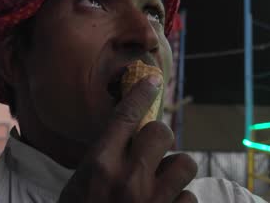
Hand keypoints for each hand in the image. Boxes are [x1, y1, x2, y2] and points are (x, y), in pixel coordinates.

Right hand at [58, 76, 197, 202]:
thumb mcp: (79, 185)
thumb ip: (104, 159)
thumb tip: (131, 135)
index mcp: (99, 166)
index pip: (125, 116)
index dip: (141, 93)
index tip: (154, 79)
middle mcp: (128, 179)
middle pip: (161, 132)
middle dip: (158, 139)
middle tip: (151, 152)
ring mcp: (153, 202)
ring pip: (184, 163)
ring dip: (175, 171)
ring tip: (161, 184)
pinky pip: (189, 198)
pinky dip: (179, 202)